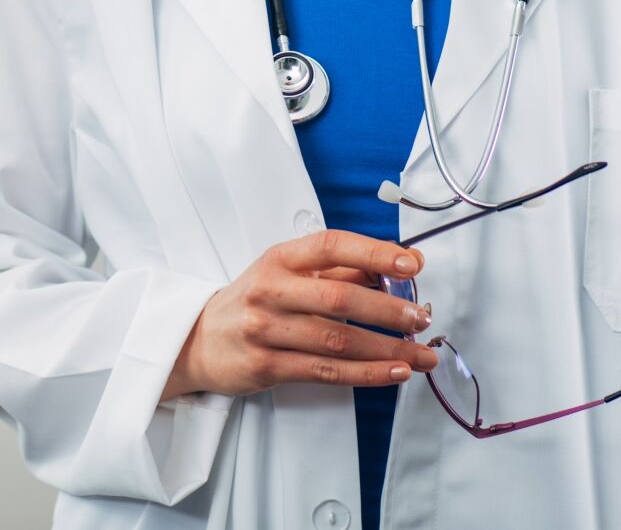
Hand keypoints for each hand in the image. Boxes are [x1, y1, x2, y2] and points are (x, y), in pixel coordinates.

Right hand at [160, 230, 437, 400]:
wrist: (198, 341)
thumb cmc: (253, 302)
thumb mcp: (287, 274)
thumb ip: (339, 270)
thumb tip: (397, 264)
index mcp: (279, 258)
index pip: (330, 246)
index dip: (373, 252)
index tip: (410, 263)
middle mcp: (270, 290)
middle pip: (339, 298)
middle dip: (388, 309)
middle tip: (422, 318)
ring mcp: (266, 330)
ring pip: (338, 341)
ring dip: (388, 349)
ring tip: (422, 354)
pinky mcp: (267, 366)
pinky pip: (327, 371)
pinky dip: (367, 373)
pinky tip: (395, 372)